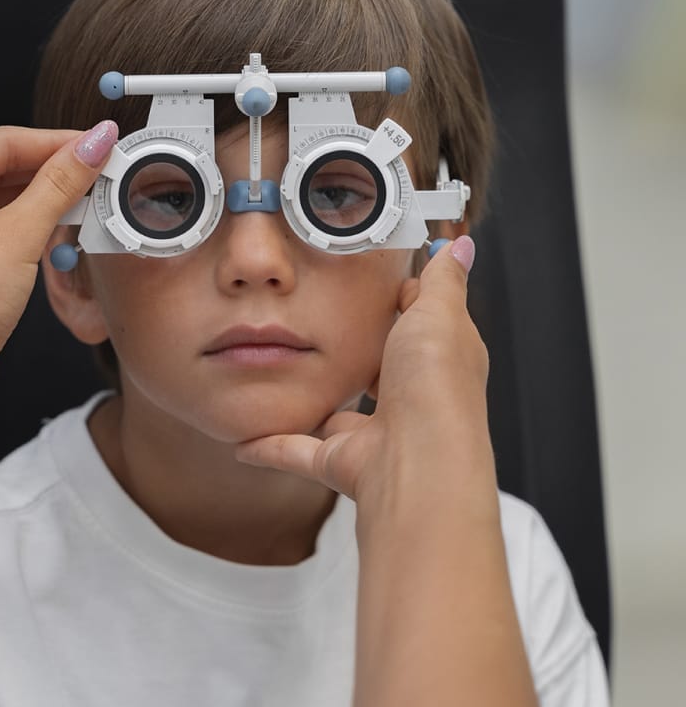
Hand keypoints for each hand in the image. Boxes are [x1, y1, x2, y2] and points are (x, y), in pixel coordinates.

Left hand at [0, 121, 117, 431]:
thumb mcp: (18, 237)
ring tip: (85, 199)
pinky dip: (21, 225)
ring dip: (38, 199)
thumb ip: (59, 185)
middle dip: (49, 171)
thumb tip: (92, 144)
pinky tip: (55, 229)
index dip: (57, 142)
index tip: (98, 142)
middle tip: (98, 171)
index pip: (1, 142)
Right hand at [236, 236, 493, 518]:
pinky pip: (294, 451)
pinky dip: (269, 446)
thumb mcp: (439, 313)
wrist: (418, 461)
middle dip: (352, 356)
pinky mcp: (340, 461)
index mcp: (436, 363)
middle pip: (377, 372)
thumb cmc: (435, 386)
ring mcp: (374, 435)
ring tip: (279, 379)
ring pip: (335, 416)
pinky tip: (243, 438)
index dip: (399, 305)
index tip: (369, 283)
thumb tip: (463, 245)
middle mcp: (408, 400)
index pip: (418, 328)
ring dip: (311, 402)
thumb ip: (443, 279)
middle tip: (315, 326)